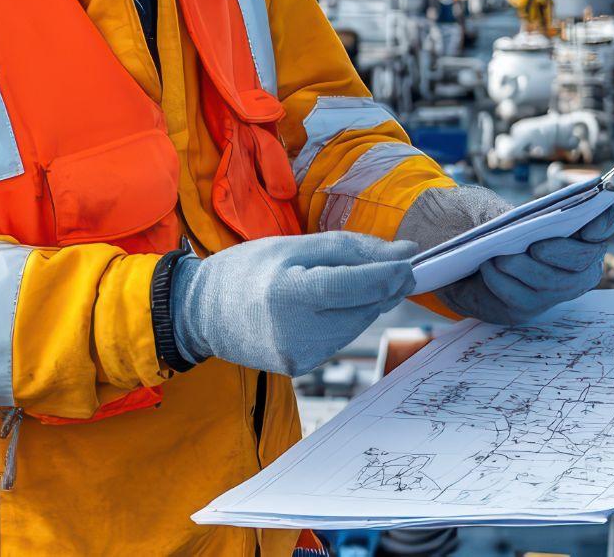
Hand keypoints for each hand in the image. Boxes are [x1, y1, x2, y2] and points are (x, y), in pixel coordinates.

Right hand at [171, 230, 415, 375]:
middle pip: (363, 309)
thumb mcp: (294, 245)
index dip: (390, 273)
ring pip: (356, 326)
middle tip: (396, 266)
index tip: (412, 260)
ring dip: (366, 303)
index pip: (356, 286)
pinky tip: (329, 306)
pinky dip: (345, 320)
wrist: (202, 312)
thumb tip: (405, 253)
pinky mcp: (300, 367)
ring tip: (351, 282)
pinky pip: (339, 340)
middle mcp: (294, 332)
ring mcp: (297, 356)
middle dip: (385, 287)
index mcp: (288, 294)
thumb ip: (351, 249)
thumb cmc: (247, 270)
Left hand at [397, 185, 613, 326]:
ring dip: (528, 270)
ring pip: (554, 285)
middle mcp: (569, 262)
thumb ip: (511, 216)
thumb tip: (525, 226)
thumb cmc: (472, 219)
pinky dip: (506, 283)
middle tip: (536, 246)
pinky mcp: (525, 307)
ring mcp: (549, 288)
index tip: (591, 222)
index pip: (603, 223)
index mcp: (571, 227)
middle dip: (562, 253)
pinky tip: (489, 270)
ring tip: (500, 258)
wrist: (443, 248)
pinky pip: (524, 300)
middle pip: (585, 261)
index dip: (606, 221)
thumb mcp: (490, 208)